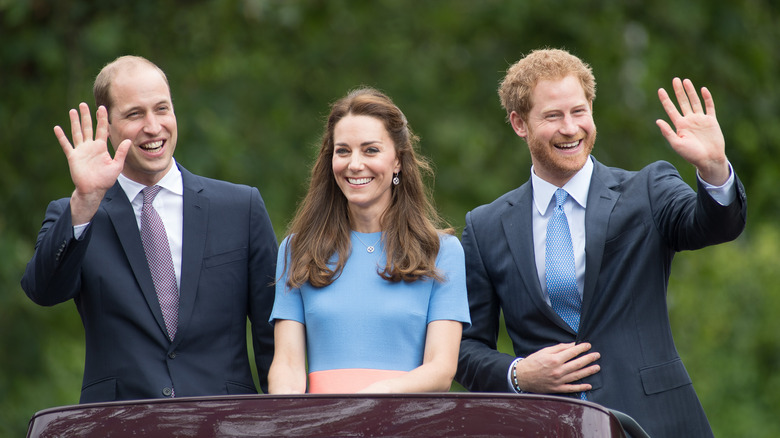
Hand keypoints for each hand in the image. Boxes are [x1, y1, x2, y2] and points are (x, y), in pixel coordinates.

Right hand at [53, 103, 129, 223]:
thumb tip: (128, 140)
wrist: (94, 190)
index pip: (102, 129)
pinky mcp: (73, 156)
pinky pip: (66, 145)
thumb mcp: (116, 165)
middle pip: (88, 127)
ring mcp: (81, 150)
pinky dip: (61, 137)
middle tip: (84, 104)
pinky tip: (57, 128)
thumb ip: (121, 153)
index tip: (102, 107)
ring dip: (75, 122)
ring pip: (77, 132)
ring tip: (73, 110)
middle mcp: (90, 146)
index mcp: (101, 147)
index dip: (102, 119)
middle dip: (86, 116)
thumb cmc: (106, 179)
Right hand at [514, 342, 599, 393]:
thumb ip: (559, 348)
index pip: (572, 352)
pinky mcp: (557, 389)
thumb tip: (572, 345)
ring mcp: (558, 381)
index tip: (588, 345)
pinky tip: (588, 385)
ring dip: (588, 371)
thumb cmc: (532, 362)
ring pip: (577, 375)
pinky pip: (571, 388)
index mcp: (554, 359)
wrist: (522, 376)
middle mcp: (558, 370)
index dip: (581, 348)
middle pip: (577, 363)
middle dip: (589, 358)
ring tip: (597, 367)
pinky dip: (580, 387)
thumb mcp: (544, 351)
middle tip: (597, 355)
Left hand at [656, 78, 729, 184]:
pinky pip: (709, 107)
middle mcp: (689, 120)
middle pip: (682, 102)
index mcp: (679, 126)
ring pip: (695, 102)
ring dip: (690, 91)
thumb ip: (668, 132)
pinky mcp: (711, 121)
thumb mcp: (677, 144)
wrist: (709, 159)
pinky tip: (703, 90)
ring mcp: (700, 120)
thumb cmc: (691, 155)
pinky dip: (707, 98)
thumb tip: (658, 121)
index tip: (660, 90)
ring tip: (685, 80)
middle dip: (678, 91)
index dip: (665, 99)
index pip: (670, 109)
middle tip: (675, 79)